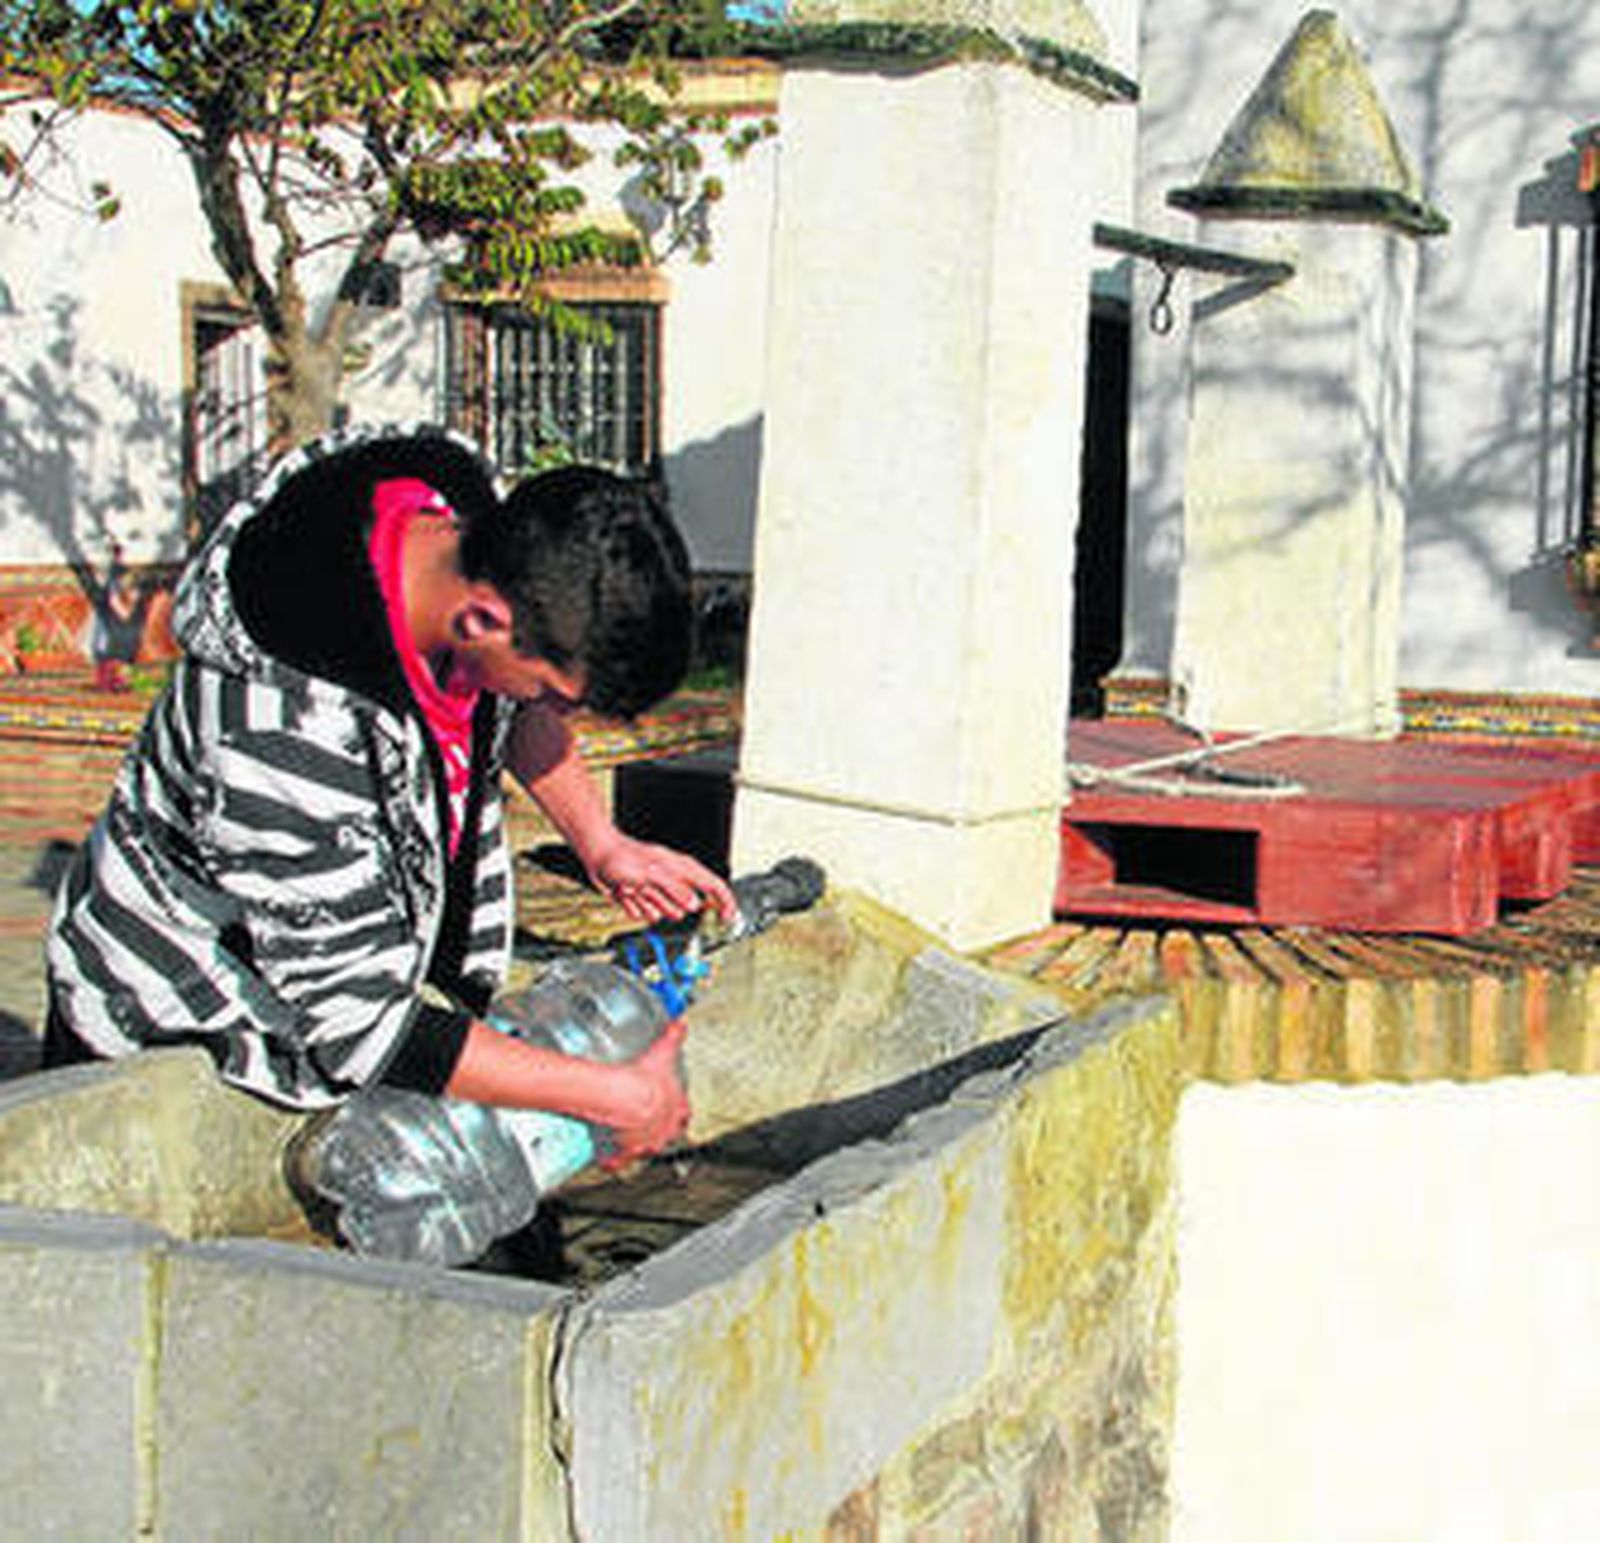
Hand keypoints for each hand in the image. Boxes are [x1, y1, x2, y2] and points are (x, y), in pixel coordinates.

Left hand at [588, 833, 736, 924]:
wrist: (596, 855)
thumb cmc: (621, 856)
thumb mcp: (651, 872)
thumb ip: (674, 888)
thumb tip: (694, 904)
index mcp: (681, 868)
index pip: (713, 885)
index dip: (725, 902)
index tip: (729, 917)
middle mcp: (673, 879)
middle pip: (686, 906)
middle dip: (669, 906)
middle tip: (650, 892)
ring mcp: (658, 889)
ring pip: (664, 913)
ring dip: (648, 906)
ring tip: (634, 888)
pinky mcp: (643, 897)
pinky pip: (645, 915)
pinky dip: (634, 907)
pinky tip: (625, 891)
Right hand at [598, 1018, 690, 1169]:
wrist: (626, 1098)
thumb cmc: (646, 1081)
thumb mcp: (663, 1053)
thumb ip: (673, 1038)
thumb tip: (681, 1024)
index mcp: (677, 1111)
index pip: (683, 1113)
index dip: (677, 1109)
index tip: (670, 1105)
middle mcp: (664, 1131)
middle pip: (666, 1134)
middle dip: (657, 1128)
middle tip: (646, 1121)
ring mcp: (646, 1145)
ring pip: (644, 1150)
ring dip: (636, 1144)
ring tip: (625, 1137)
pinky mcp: (625, 1153)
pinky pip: (618, 1160)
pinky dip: (611, 1159)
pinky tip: (605, 1158)